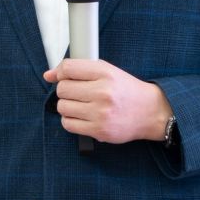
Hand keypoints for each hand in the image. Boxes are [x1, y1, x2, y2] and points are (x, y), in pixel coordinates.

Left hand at [43, 59, 173, 144]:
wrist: (151, 112)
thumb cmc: (126, 90)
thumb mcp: (107, 71)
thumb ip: (78, 69)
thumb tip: (48, 75)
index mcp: (105, 73)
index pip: (68, 68)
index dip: (61, 73)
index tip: (64, 77)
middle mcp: (103, 92)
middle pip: (62, 89)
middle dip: (66, 91)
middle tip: (78, 93)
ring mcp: (100, 113)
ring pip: (63, 107)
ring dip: (67, 106)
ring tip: (81, 105)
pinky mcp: (99, 130)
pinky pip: (68, 124)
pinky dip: (70, 121)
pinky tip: (82, 117)